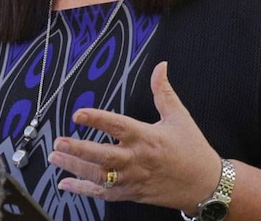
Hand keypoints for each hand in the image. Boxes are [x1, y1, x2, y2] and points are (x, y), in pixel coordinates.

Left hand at [48, 61, 220, 212]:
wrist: (206, 185)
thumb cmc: (192, 149)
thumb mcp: (179, 117)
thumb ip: (163, 91)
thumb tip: (160, 66)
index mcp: (147, 137)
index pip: (117, 126)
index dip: (96, 119)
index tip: (78, 114)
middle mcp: (137, 160)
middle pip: (103, 156)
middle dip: (78, 150)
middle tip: (58, 142)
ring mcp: (133, 179)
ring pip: (99, 176)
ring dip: (75, 167)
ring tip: (55, 157)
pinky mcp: (132, 193)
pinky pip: (104, 194)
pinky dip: (83, 190)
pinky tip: (65, 184)